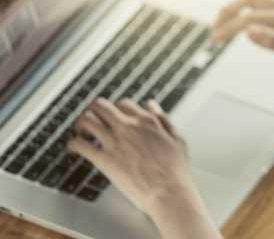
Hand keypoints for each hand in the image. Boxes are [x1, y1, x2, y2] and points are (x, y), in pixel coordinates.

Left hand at [67, 98, 196, 217]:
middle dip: (93, 111)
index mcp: (146, 121)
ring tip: (81, 133)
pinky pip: (80, 144)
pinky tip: (73, 148)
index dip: (116, 110)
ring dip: (81, 124)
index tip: (114, 118)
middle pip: (100, 106)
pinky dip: (72, 144)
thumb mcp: (177, 139)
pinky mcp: (104, 159)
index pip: (123, 104)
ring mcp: (115, 142)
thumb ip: (164, 119)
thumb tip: (152, 105)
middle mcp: (128, 127)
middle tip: (92, 121)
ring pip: (87, 120)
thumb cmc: (175, 170)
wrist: (168, 192)